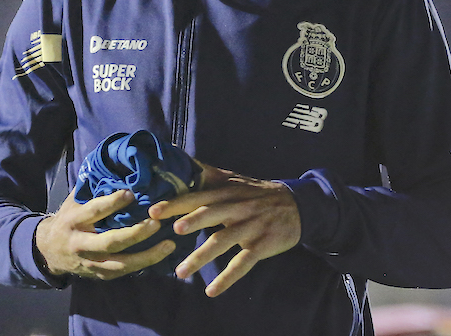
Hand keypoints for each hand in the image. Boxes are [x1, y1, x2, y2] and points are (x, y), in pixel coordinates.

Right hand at [35, 188, 176, 279]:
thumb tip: (116, 165)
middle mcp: (82, 243)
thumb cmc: (68, 218)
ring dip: (147, 256)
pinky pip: (124, 272)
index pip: (94, 211)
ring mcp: (91, 262)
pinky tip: (161, 256)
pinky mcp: (100, 275)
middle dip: (136, 233)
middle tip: (156, 222)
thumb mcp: (73, 201)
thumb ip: (92, 188)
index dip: (113, 202)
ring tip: (169, 244)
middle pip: (111, 241)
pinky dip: (143, 264)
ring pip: (121, 263)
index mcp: (74, 220)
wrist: (49, 251)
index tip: (132, 193)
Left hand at [149, 163, 300, 296]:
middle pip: (212, 213)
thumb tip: (178, 158)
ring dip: (201, 257)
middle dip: (192, 221)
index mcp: (226, 192)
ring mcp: (250, 227)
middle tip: (173, 231)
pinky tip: (211, 291)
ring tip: (181, 272)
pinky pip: (242, 264)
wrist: (296, 206)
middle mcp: (236, 208)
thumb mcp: (233, 181)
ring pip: (223, 242)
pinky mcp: (261, 246)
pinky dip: (227, 278)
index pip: (197, 196)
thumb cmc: (255, 193)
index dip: (176, 203)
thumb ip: (207, 175)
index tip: (153, 211)